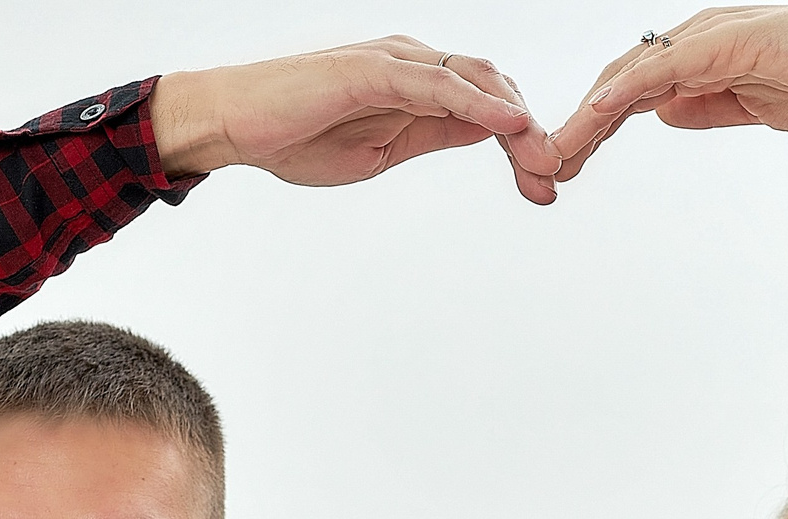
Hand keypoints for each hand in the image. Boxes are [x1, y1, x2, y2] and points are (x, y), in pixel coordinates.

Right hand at [153, 38, 558, 204]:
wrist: (233, 125)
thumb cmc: (298, 136)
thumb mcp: (385, 148)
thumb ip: (435, 133)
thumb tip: (486, 132)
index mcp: (418, 85)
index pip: (487, 106)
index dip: (523, 143)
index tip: (545, 187)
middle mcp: (414, 63)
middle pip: (494, 87)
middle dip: (530, 135)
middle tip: (553, 181)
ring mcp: (394, 61)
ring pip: (475, 80)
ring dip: (516, 120)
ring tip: (543, 158)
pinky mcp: (372, 68)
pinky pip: (437, 83)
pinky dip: (477, 101)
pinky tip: (508, 122)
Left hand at [549, 5, 787, 179]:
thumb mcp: (749, 108)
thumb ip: (705, 108)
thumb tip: (664, 115)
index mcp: (698, 61)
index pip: (629, 95)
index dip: (593, 129)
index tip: (565, 165)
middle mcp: (693, 43)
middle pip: (617, 84)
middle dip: (578, 126)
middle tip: (542, 166)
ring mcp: (706, 38)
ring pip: (629, 75)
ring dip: (588, 115)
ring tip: (555, 149)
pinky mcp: (723, 42)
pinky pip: (662, 67)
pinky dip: (625, 89)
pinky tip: (595, 112)